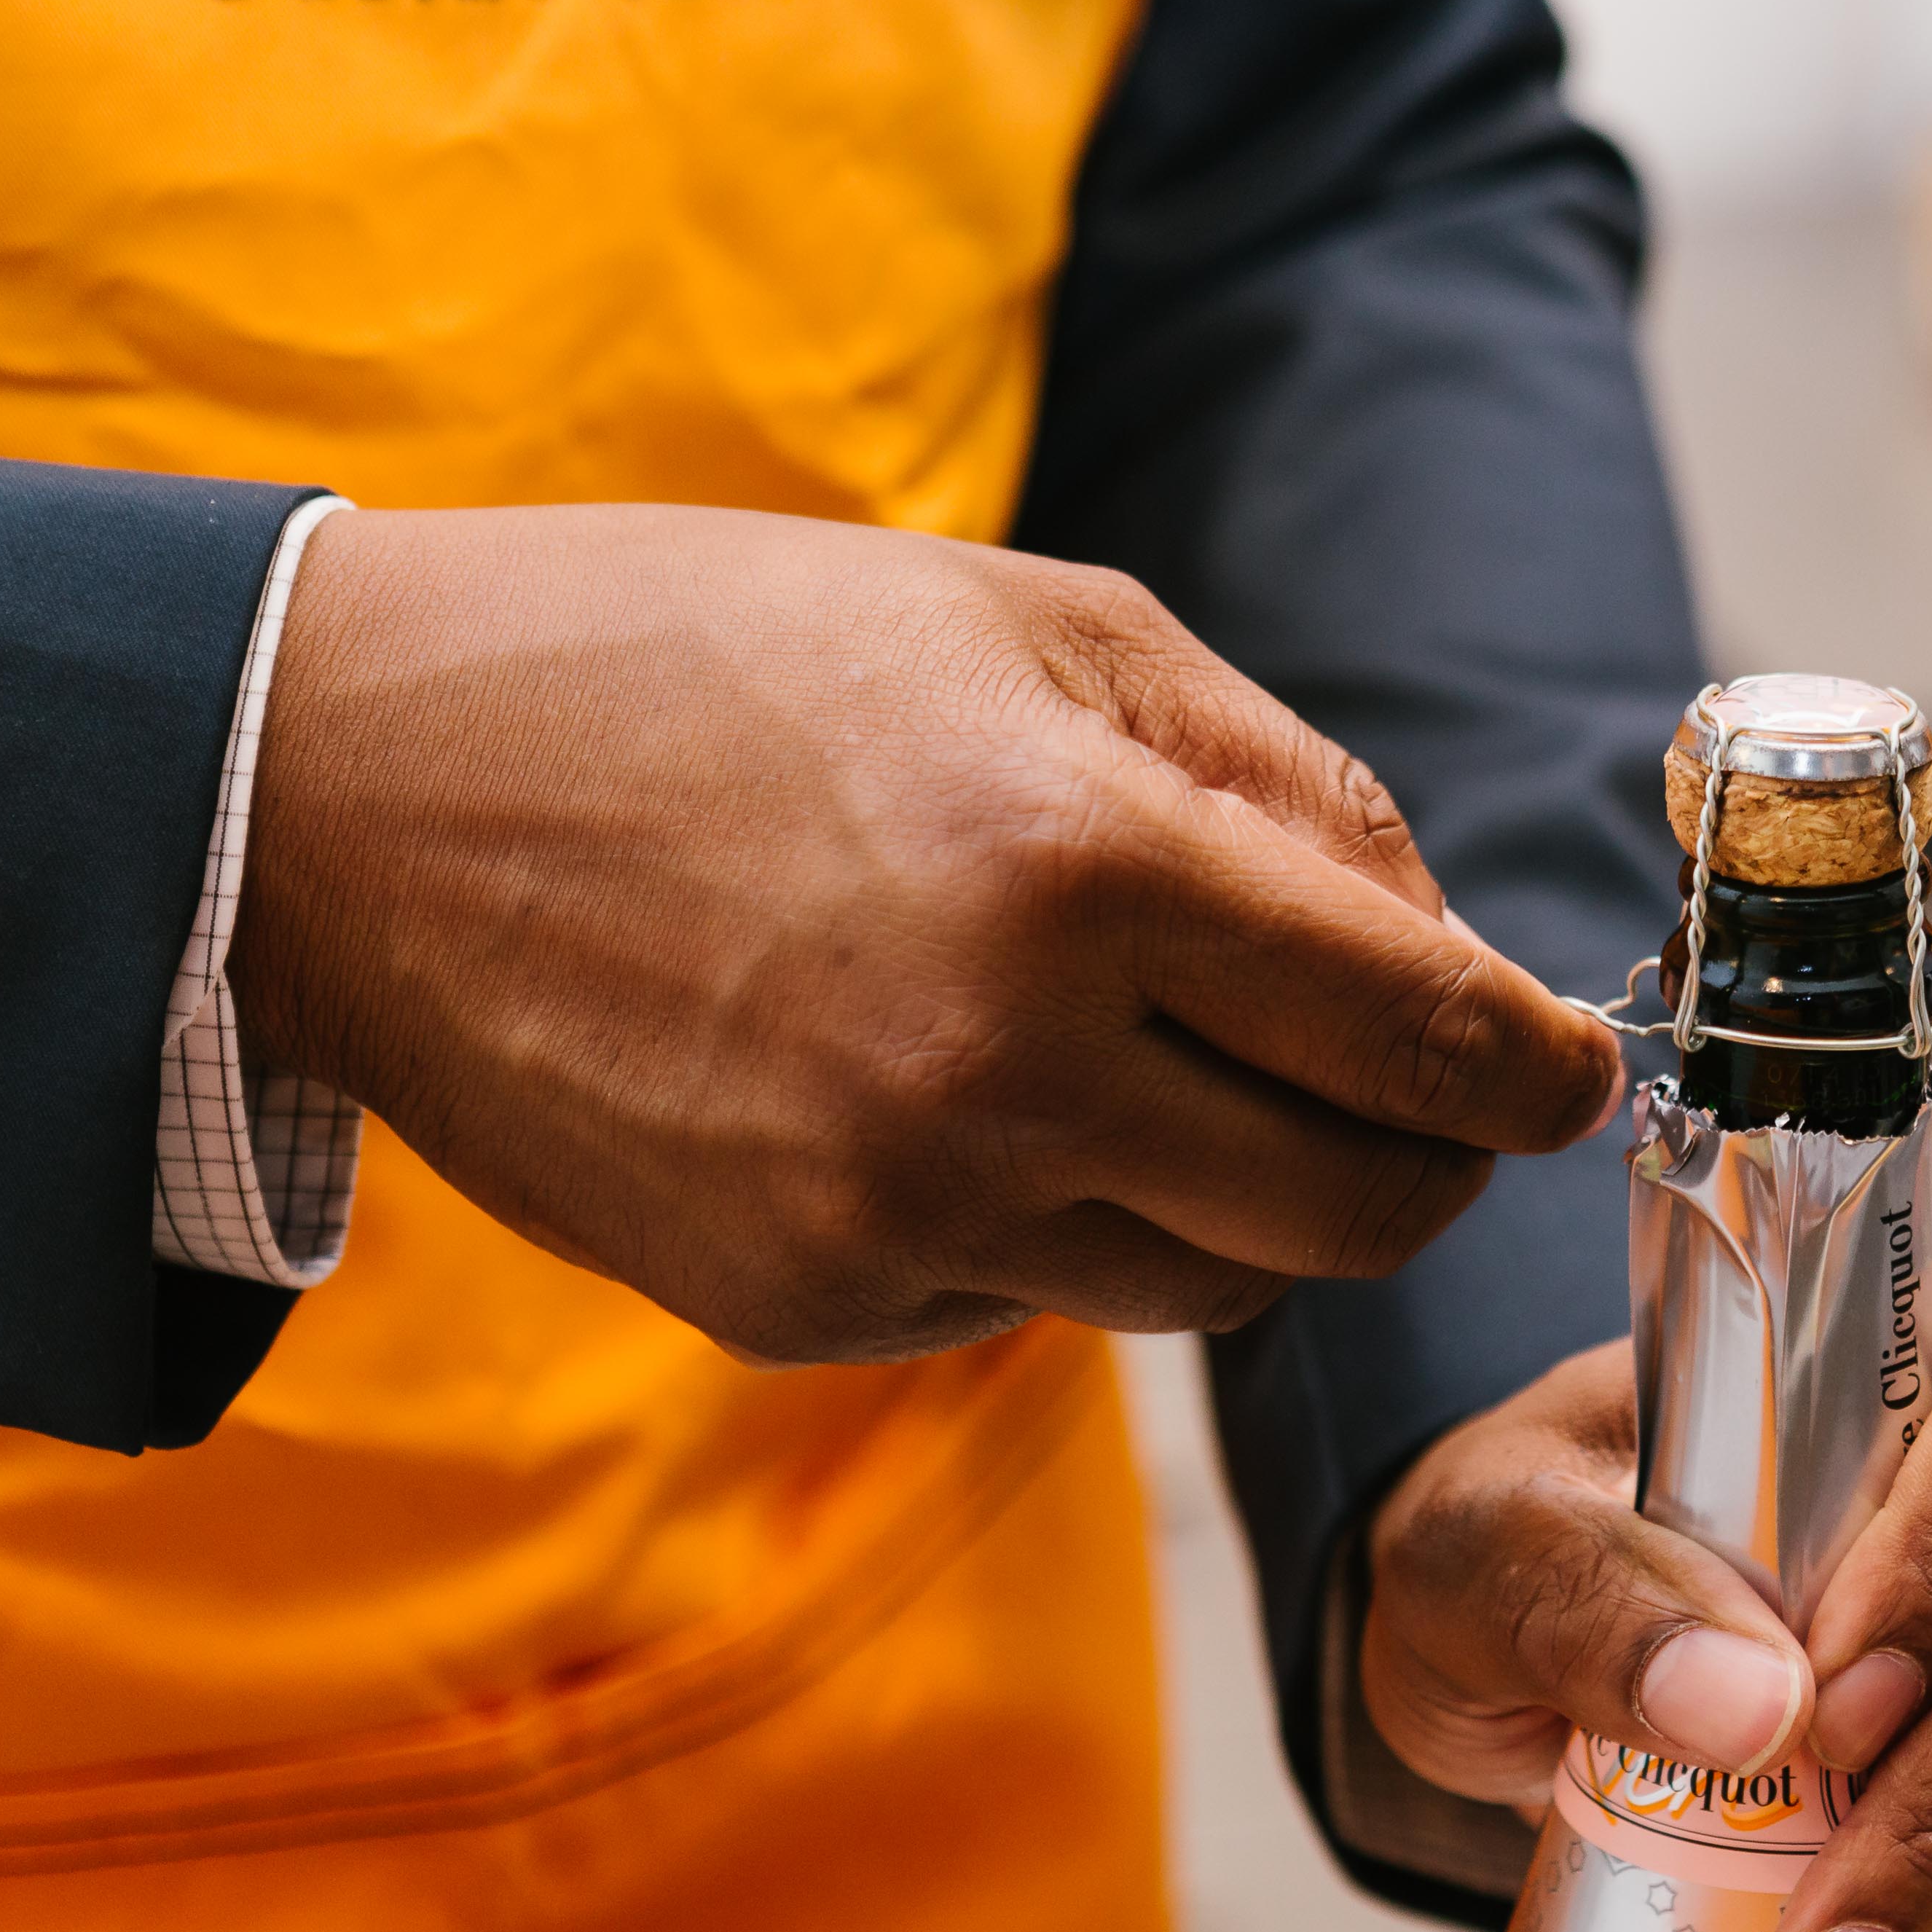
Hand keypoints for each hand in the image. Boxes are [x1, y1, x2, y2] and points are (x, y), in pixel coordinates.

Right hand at [234, 503, 1621, 1359]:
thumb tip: (1457, 954)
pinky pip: (1036, 1303)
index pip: (1422, 1041)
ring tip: (1159, 1070)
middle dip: (1426, 1167)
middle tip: (1422, 1105)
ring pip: (1212, 1287)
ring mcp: (896, 1211)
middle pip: (1352, 1215)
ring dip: (1246, 1202)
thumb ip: (1289, 787)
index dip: (1535, 1075)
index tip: (1565, 1074)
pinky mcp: (808, 1303)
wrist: (366, 794)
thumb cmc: (726, 662)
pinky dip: (1062, 1222)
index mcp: (1087, 866)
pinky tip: (961, 1100)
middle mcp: (1002, 1068)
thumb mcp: (1043, 628)